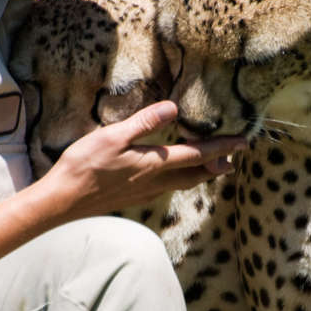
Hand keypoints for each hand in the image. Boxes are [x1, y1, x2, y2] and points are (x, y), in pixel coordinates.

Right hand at [43, 101, 246, 219]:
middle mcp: (156, 182)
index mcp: (155, 165)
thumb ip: (144, 123)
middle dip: (217, 165)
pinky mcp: (135, 197)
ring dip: (201, 173)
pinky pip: (168, 188)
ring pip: (183, 183)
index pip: (198, 155)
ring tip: (212, 166)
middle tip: (234, 158)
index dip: (223, 148)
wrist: (65, 201)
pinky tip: (174, 175)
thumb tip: (173, 109)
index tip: (244, 143)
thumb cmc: (86, 166)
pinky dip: (181, 179)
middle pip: (196, 174)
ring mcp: (146, 192)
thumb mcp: (113, 137)